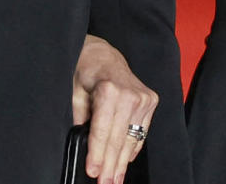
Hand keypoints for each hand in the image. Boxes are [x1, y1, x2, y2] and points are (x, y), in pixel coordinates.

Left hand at [72, 35, 157, 183]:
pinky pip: (141, 132)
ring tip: (114, 180)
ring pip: (131, 139)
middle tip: (105, 183)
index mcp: (109, 90)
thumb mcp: (74, 94)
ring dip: (122, 162)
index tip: (93, 172)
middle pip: (119, 139)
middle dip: (110, 165)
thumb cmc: (85, 72)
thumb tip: (82, 146)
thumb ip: (80, 119)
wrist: (104, 56)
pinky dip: (131, 149)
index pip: (103, 130)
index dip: (97, 154)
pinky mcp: (151, 101)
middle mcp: (131, 93)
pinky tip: (123, 162)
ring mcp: (144, 97)